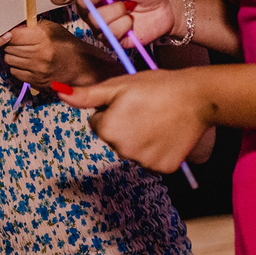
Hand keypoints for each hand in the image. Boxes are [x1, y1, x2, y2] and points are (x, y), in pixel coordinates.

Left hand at [4, 20, 88, 87]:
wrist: (81, 66)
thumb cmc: (65, 44)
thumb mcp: (51, 28)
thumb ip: (30, 26)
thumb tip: (9, 29)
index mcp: (43, 38)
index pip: (12, 35)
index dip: (8, 33)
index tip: (8, 33)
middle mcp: (39, 55)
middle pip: (8, 48)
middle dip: (11, 44)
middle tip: (20, 42)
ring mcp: (38, 70)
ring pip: (9, 60)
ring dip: (13, 55)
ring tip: (24, 52)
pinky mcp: (36, 81)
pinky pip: (14, 72)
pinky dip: (18, 67)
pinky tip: (27, 63)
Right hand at [51, 0, 174, 45]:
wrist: (165, 7)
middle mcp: (89, 9)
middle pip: (80, 2)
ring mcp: (98, 25)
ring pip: (97, 19)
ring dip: (118, 9)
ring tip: (130, 5)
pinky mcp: (110, 40)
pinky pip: (110, 32)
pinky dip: (125, 23)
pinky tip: (131, 19)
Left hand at [53, 69, 211, 173]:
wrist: (197, 98)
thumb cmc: (156, 86)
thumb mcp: (118, 86)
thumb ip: (87, 95)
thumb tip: (59, 91)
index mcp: (107, 129)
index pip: (98, 123)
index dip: (112, 110)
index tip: (130, 101)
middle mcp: (121, 151)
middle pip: (114, 139)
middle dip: (124, 125)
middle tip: (145, 109)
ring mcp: (143, 162)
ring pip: (132, 150)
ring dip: (140, 138)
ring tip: (158, 119)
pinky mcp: (162, 168)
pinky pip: (152, 160)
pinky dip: (158, 149)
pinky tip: (167, 133)